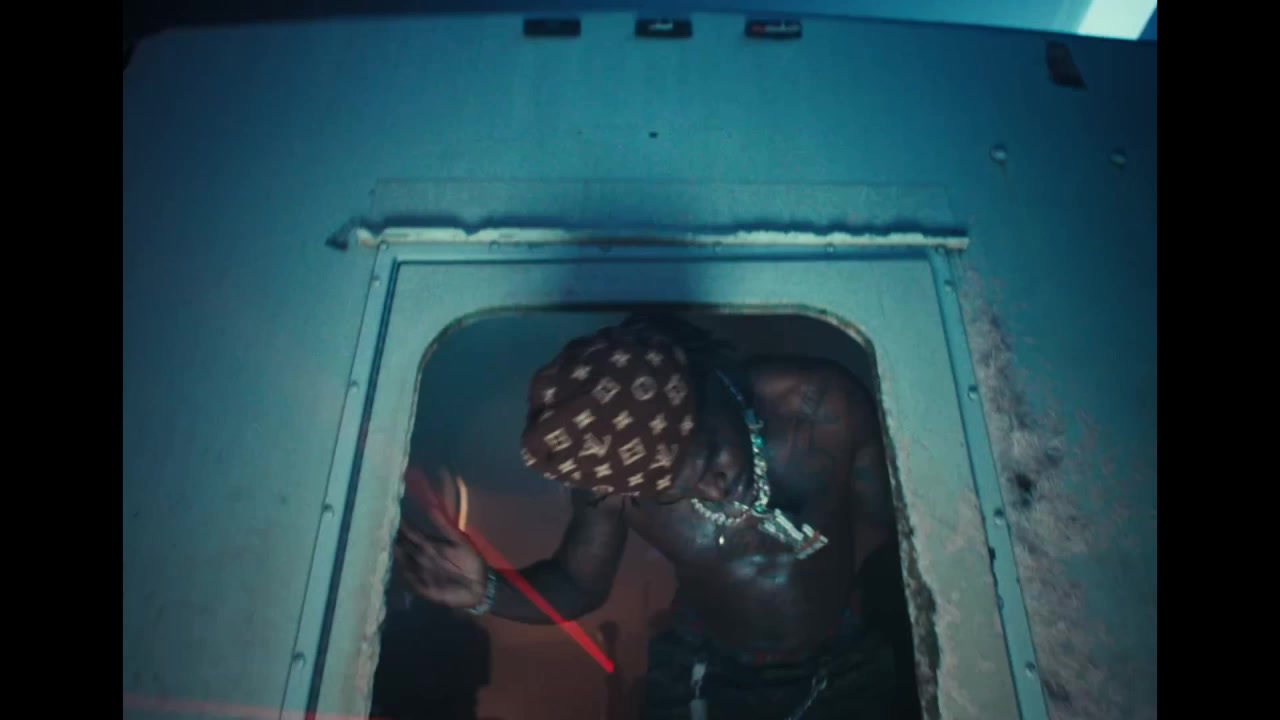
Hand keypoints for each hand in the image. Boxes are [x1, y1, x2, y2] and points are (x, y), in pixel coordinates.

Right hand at [394, 483, 486, 608]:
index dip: (403, 527)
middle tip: (381, 530)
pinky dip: (407, 576)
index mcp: (430, 546)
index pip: (413, 534)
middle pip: (406, 548)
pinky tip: (401, 569)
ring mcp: (422, 573)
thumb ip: (445, 527)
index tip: (390, 516)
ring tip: (389, 546)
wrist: (480, 585)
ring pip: (406, 564)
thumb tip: (429, 508)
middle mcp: (422, 558)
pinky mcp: (425, 588)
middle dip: (395, 540)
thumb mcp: (459, 542)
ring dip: (398, 557)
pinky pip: (413, 582)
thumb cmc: (470, 562)